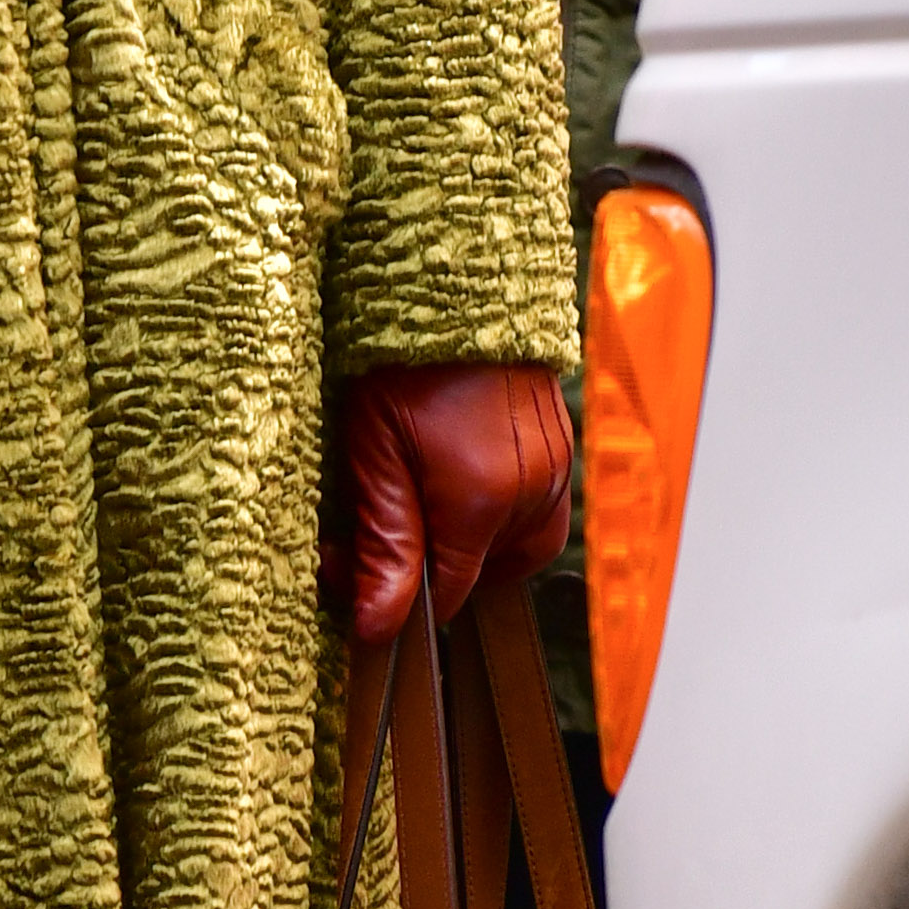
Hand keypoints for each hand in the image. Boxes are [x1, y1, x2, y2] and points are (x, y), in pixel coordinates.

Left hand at [326, 360, 575, 646]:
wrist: (451, 281)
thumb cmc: (401, 357)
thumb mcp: (372, 449)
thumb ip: (383, 541)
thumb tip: (380, 626)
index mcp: (484, 499)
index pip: (449, 592)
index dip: (395, 594)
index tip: (345, 571)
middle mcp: (534, 491)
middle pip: (484, 572)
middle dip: (430, 564)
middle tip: (372, 525)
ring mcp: (556, 468)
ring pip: (515, 545)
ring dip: (466, 540)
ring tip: (415, 499)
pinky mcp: (563, 447)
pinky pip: (536, 507)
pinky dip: (496, 511)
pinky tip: (453, 477)